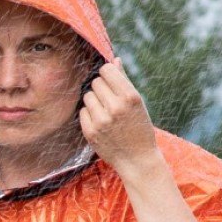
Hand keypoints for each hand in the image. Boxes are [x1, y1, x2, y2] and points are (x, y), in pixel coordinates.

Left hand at [78, 59, 159, 179]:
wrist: (137, 160)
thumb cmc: (139, 128)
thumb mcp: (137, 103)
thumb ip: (124, 81)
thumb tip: (114, 60)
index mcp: (129, 96)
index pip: (106, 70)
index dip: (107, 74)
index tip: (110, 82)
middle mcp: (115, 107)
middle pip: (95, 82)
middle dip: (101, 89)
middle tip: (109, 100)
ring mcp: (101, 121)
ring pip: (87, 96)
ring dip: (94, 101)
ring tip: (105, 112)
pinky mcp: (91, 132)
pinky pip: (82, 112)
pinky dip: (89, 115)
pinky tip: (100, 123)